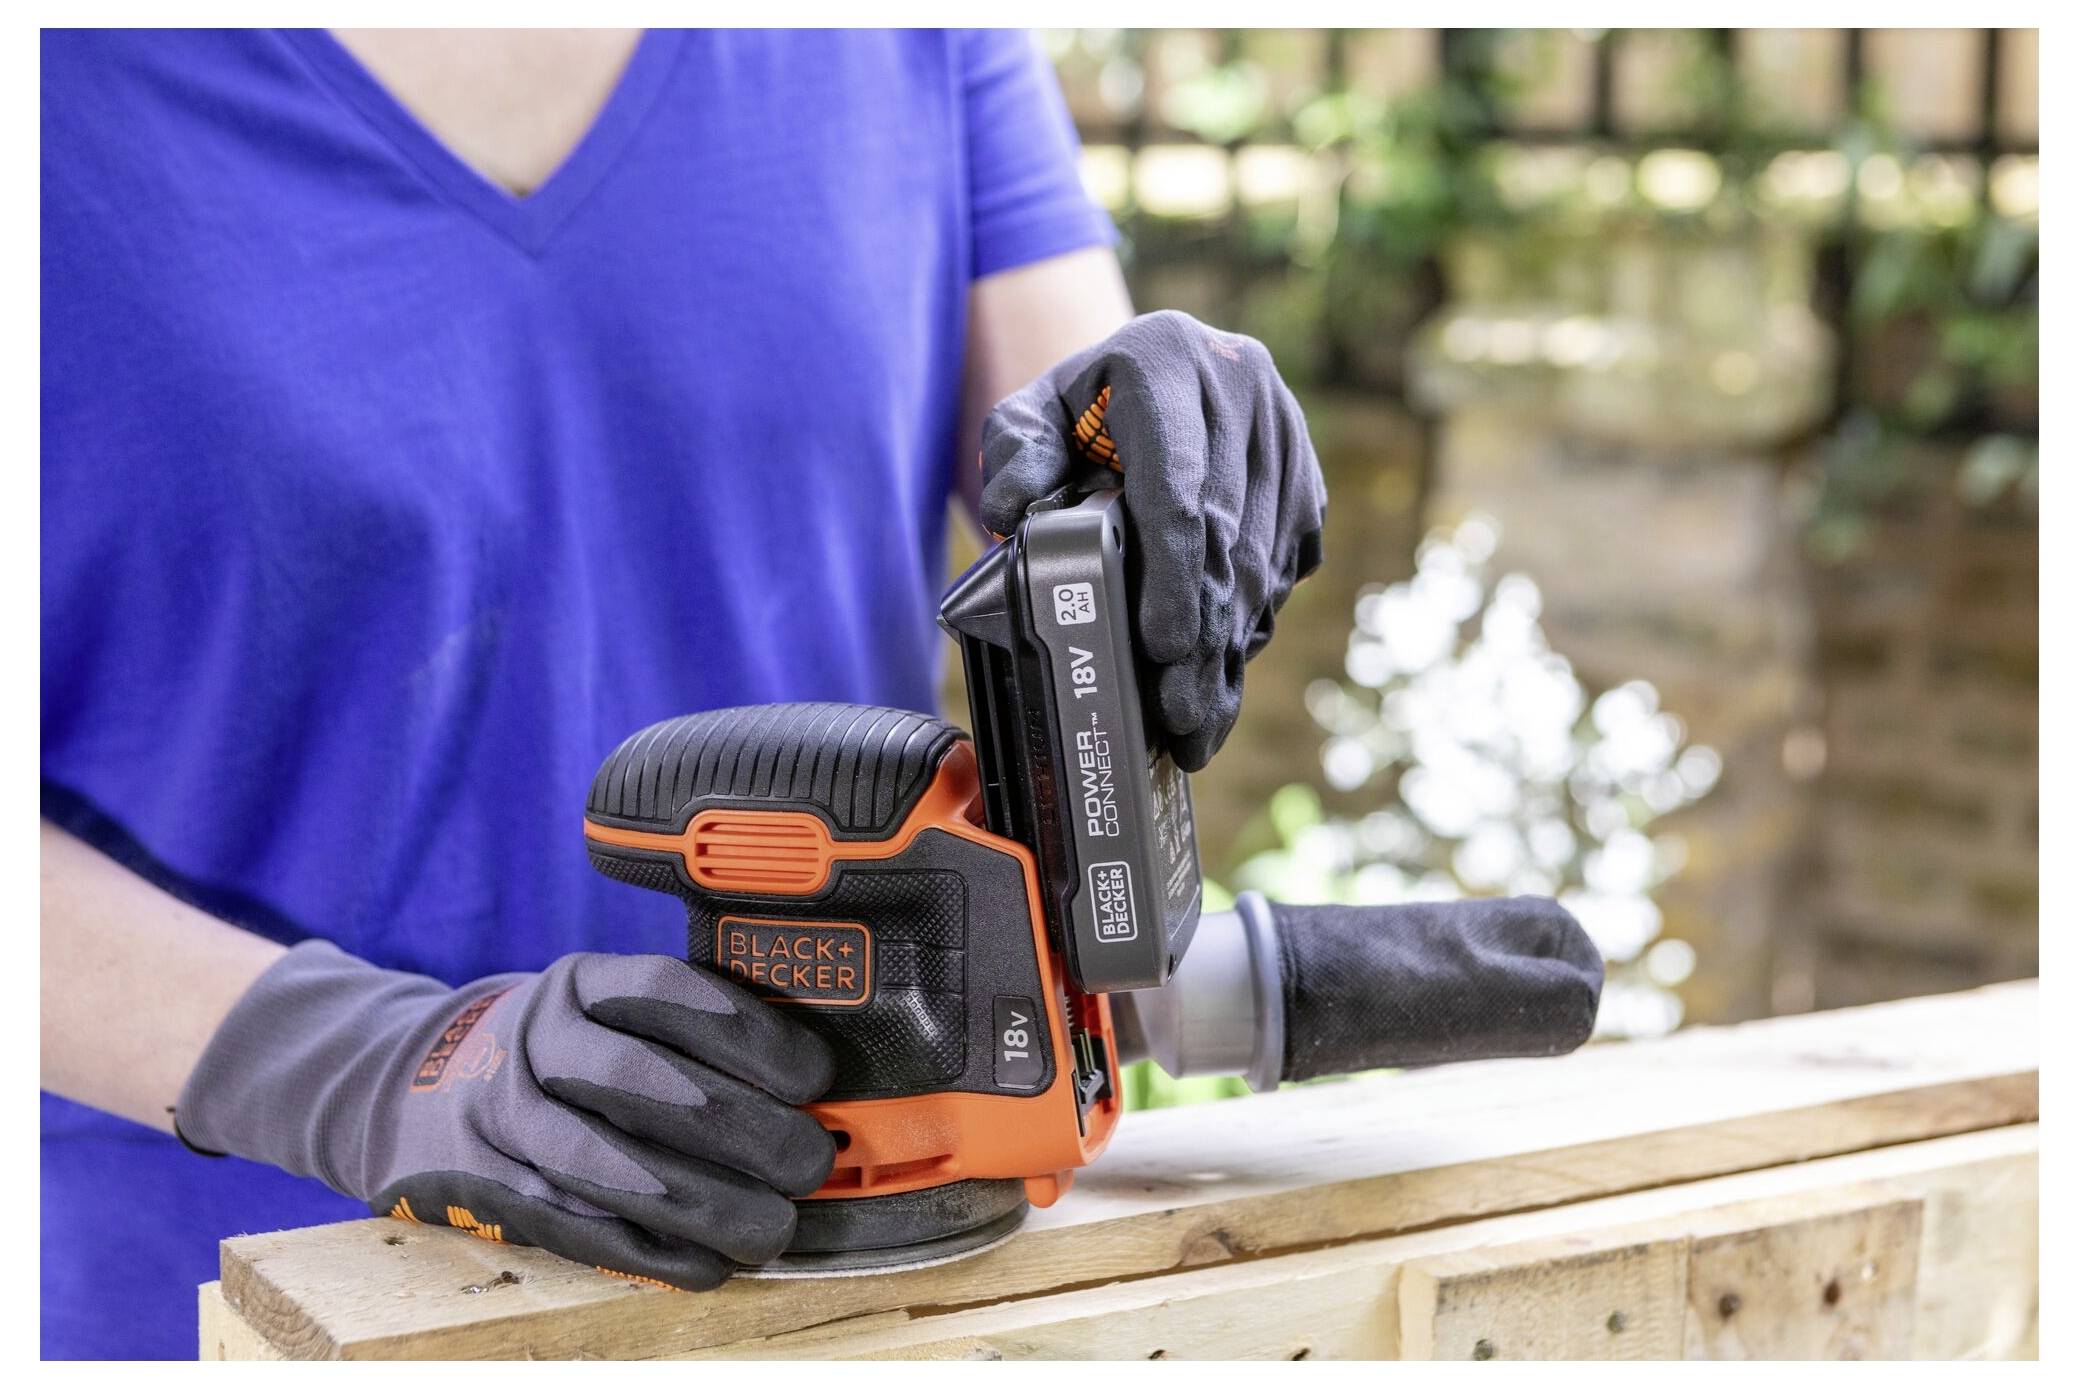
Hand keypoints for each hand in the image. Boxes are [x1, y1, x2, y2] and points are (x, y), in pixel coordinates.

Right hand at [176, 943, 835, 1289]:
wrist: (413, 1090)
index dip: (748, 1032)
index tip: (814, 1074)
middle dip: (740, 1129)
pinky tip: (711, 1264)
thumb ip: (682, 1030)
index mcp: (579, 983)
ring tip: (774, 1226)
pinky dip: (652, 1252)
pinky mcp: (486, 1192)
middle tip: (808, 1160)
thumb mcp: (602, 1009)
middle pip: (642, 1083)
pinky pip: (579, 1229)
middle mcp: (533, 1041)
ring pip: (609, 1167)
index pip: (666, 992)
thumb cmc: (558, 1053)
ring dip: (705, 1204)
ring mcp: (501, 1119)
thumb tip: (814, 1079)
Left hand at [980, 310, 1326, 770]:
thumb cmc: (1074, 411)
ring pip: (1265, 557)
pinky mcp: (1305, 474)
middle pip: (1227, 533)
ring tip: (1200, 717)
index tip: (1164, 647)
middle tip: (1179, 715)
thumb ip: (1012, 455)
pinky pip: (1289, 561)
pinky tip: (1222, 671)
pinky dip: (1254, 621)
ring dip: (1233, 644)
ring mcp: (1284, 430)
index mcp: (1165, 360)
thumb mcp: (1026, 415)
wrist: (1142, 379)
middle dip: (1203, 634)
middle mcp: (1241, 384)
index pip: (1176, 486)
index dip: (1174, 574)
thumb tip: (1013, 513)